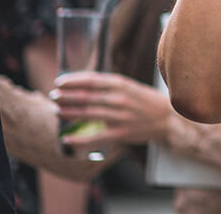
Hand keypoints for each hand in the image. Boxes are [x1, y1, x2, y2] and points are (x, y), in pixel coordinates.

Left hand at [51, 71, 173, 149]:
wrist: (167, 119)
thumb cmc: (145, 101)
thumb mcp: (130, 86)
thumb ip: (109, 85)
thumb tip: (82, 84)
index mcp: (123, 84)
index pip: (92, 80)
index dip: (73, 80)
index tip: (59, 82)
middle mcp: (120, 98)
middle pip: (87, 96)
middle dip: (66, 96)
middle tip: (54, 96)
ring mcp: (120, 116)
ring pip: (88, 114)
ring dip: (69, 112)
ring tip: (56, 111)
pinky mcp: (121, 133)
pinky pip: (95, 137)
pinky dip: (79, 139)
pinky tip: (66, 138)